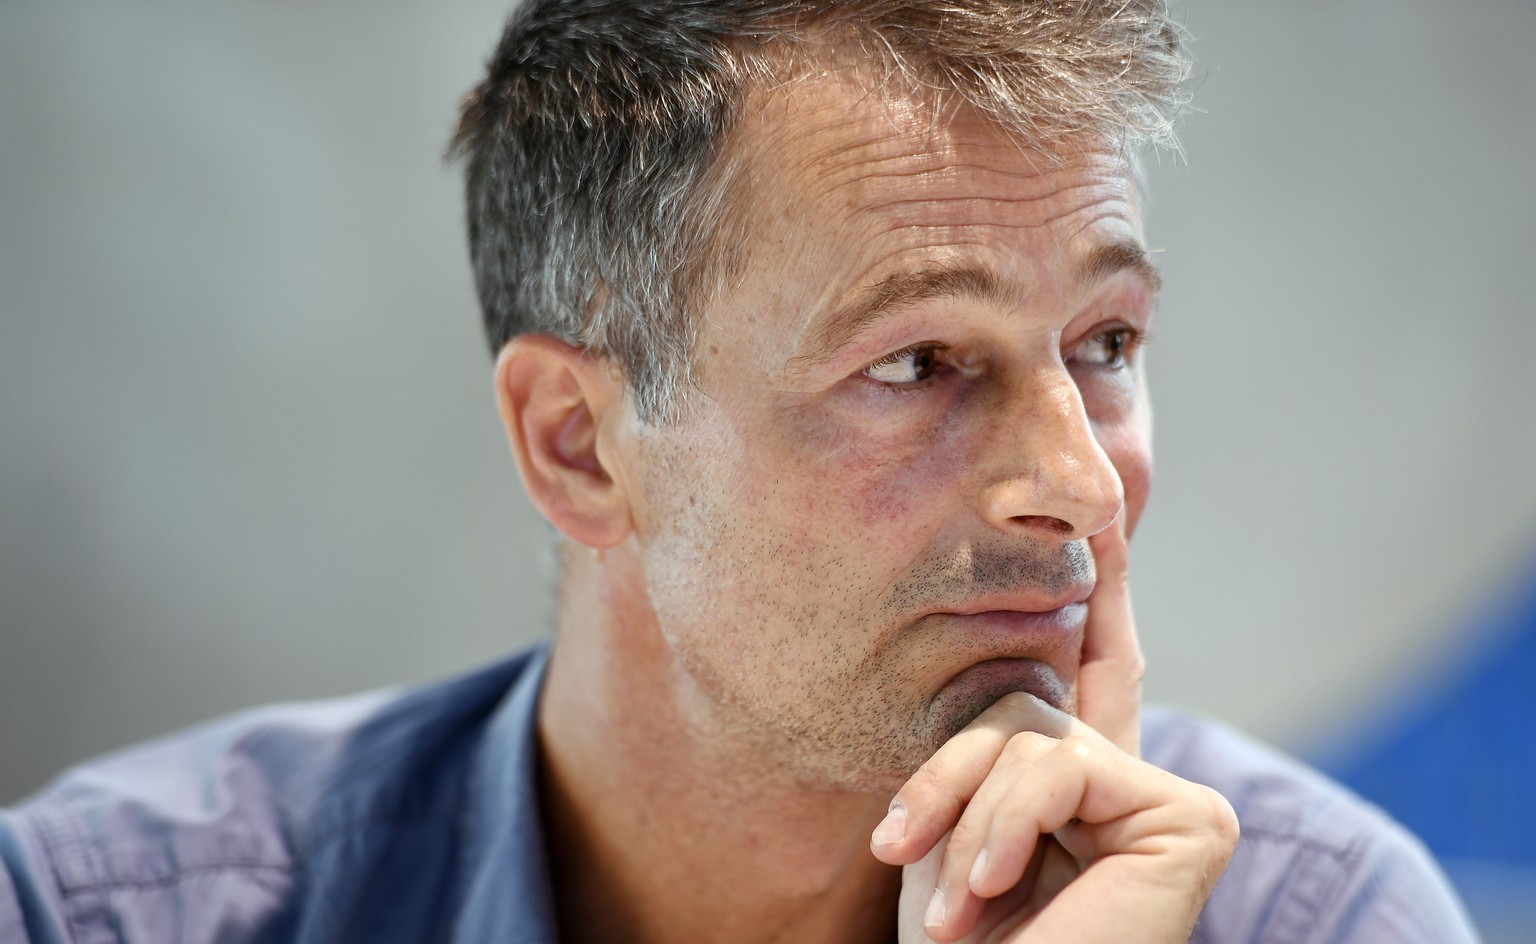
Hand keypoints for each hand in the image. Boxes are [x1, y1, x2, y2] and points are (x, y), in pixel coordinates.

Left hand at [871, 521, 1238, 942]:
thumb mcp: (948, 827)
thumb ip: (990, 747)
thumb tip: (1018, 665)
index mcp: (1072, 789)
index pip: (1080, 675)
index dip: (1102, 590)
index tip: (1107, 510)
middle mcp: (1126, 785)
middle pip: (1017, 705)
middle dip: (946, 776)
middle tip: (901, 854)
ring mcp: (1163, 803)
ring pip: (1028, 733)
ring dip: (965, 818)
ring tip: (955, 904)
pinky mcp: (1190, 823)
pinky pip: (1060, 764)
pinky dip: (1003, 822)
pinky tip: (992, 887)